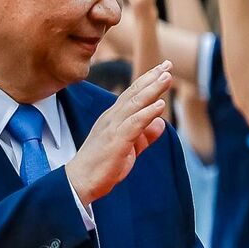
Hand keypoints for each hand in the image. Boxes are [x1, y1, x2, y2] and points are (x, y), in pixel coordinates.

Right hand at [68, 62, 173, 202]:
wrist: (80, 182)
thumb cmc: (103, 165)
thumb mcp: (130, 148)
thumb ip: (145, 135)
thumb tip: (162, 123)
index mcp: (114, 118)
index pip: (132, 94)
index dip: (148, 80)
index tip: (164, 68)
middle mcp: (112, 118)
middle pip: (134, 93)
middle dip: (152, 78)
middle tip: (168, 64)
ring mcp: (112, 128)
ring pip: (134, 104)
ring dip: (152, 90)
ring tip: (167, 77)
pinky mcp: (115, 141)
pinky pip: (133, 124)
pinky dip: (147, 113)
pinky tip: (160, 105)